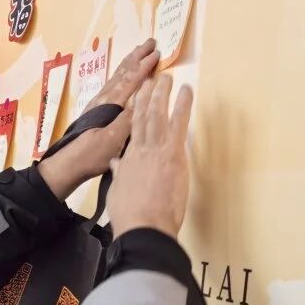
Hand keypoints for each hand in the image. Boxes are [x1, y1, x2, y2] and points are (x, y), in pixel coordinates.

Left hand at [38, 39, 159, 198]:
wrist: (68, 165)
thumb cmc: (92, 155)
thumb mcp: (113, 140)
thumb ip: (128, 119)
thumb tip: (143, 99)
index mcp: (110, 104)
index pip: (131, 79)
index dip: (144, 66)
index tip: (157, 53)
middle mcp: (103, 99)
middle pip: (122, 72)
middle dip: (137, 57)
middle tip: (150, 42)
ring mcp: (97, 104)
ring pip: (116, 77)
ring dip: (129, 64)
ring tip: (138, 53)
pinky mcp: (94, 111)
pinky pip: (112, 85)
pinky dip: (121, 76)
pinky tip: (122, 79)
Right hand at [107, 75, 192, 238]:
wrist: (143, 226)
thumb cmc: (131, 216)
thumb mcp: (118, 192)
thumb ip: (120, 174)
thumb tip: (117, 163)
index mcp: (128, 160)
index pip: (131, 129)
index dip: (135, 110)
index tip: (137, 96)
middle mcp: (139, 150)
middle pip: (142, 116)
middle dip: (147, 95)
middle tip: (152, 79)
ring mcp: (156, 150)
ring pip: (158, 114)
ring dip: (163, 93)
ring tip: (168, 78)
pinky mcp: (173, 154)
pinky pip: (178, 123)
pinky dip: (183, 105)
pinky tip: (187, 91)